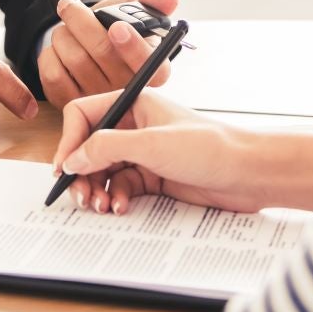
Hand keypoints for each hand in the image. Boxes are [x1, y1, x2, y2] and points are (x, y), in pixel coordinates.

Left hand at [37, 0, 179, 105]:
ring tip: (66, 28)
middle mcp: (128, 90)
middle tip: (69, 5)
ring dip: (63, 34)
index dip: (132, 46)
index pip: (148, 64)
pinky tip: (58, 49)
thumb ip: (151, 2)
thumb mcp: (134, 13)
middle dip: (80, 20)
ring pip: (74, 59)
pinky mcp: (73, 104)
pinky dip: (50, 54)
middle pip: (102, 51)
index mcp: (153, 69)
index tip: (117, 27)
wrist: (90, 48)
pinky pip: (53, 75)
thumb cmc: (115, 30)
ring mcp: (100, 102)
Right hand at [50, 91, 266, 213]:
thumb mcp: (152, 143)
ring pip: (103, 171)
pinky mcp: (153, 176)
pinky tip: (120, 207)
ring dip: (97, 189)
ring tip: (100, 206)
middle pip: (90, 147)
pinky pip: (122, 187)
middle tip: (80, 197)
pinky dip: (116, 198)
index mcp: (133, 104)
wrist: (248, 173)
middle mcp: (134, 126)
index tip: (64, 168)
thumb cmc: (210, 146)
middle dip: (82, 172)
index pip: (84, 115)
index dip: (70, 141)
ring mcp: (143, 152)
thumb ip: (107, 147)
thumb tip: (73, 159)